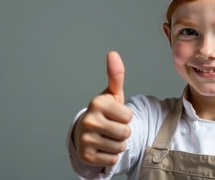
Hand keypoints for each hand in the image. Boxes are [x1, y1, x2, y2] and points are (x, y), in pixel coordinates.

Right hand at [73, 51, 131, 165]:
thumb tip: (113, 53)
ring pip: (120, 147)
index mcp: (97, 103)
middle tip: (111, 127)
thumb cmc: (105, 112)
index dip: (126, 117)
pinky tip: (102, 148)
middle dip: (123, 132)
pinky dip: (110, 156)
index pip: (129, 116)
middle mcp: (89, 120)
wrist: (86, 133)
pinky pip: (113, 160)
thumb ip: (116, 75)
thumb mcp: (112, 95)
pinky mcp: (86, 156)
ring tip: (107, 137)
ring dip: (117, 144)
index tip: (115, 114)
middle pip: (126, 133)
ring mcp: (85, 139)